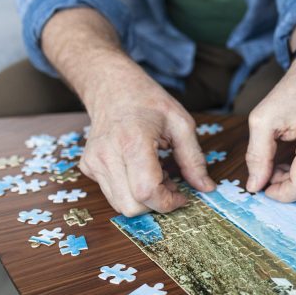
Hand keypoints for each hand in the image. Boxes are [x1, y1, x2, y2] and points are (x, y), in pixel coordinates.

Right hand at [80, 66, 214, 215]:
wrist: (112, 87)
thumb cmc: (149, 101)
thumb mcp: (181, 124)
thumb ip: (194, 159)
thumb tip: (207, 188)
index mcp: (133, 142)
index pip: (146, 192)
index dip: (168, 202)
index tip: (183, 196)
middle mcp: (107, 155)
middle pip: (132, 207)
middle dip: (157, 204)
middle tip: (171, 184)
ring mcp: (93, 162)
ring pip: (121, 205)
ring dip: (144, 200)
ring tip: (158, 174)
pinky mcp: (88, 167)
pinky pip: (113, 194)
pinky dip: (131, 191)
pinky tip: (142, 170)